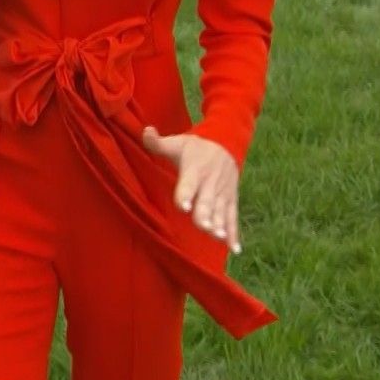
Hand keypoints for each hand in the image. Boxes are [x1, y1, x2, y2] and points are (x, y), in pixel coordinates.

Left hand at [141, 126, 242, 252]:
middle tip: (203, 227)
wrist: (225, 144)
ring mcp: (222, 193)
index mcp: (195, 169)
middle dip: (205, 214)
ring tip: (218, 238)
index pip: (189, 183)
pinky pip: (233, 218)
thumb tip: (145, 130)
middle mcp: (210, 183)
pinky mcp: (231, 201)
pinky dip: (234, 233)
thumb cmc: (194, 148)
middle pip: (207, 201)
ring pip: (221, 211)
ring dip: (220, 225)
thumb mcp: (177, 142)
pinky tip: (234, 249)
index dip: (186, 194)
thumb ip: (158, 143)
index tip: (183, 206)